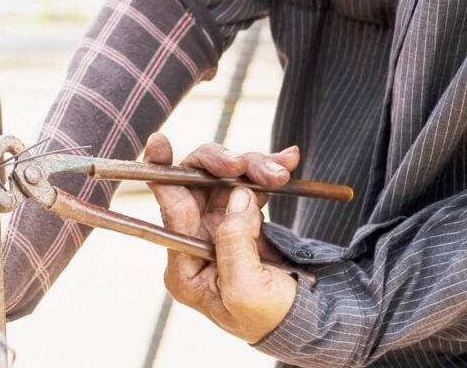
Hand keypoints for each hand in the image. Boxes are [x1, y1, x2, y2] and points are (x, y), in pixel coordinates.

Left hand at [144, 133, 298, 342]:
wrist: (308, 325)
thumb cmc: (269, 316)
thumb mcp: (246, 291)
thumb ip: (234, 243)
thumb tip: (237, 195)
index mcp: (184, 263)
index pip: (168, 209)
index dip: (161, 172)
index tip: (159, 141)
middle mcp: (195, 239)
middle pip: (195, 182)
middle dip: (221, 165)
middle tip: (246, 163)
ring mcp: (218, 225)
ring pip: (224, 177)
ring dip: (253, 166)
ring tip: (281, 171)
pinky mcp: (243, 216)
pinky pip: (250, 182)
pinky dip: (268, 169)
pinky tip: (287, 160)